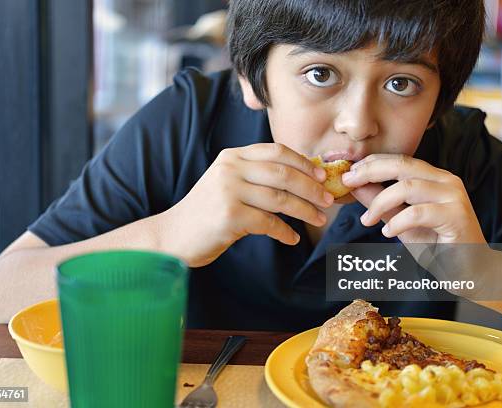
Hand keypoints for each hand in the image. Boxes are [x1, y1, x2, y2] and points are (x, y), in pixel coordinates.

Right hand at [162, 143, 333, 266]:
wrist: (174, 235)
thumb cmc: (208, 211)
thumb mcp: (229, 183)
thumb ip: (257, 177)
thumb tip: (302, 180)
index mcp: (233, 156)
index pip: (277, 151)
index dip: (304, 163)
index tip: (321, 176)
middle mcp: (230, 169)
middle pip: (283, 173)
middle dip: (311, 188)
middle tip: (327, 200)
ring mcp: (229, 191)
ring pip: (280, 199)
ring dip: (305, 211)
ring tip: (318, 220)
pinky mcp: (229, 216)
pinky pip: (269, 223)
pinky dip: (285, 232)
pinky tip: (292, 238)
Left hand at [341, 154, 485, 244]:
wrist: (469, 272)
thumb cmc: (436, 248)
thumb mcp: (400, 223)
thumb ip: (381, 204)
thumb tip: (355, 186)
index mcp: (435, 178)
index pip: (400, 161)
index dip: (372, 163)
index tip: (348, 174)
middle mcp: (446, 181)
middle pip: (402, 165)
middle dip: (370, 171)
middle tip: (348, 182)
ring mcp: (454, 197)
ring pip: (407, 186)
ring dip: (380, 202)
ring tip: (366, 220)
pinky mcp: (457, 216)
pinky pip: (418, 212)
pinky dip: (397, 222)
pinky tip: (387, 233)